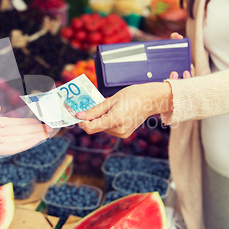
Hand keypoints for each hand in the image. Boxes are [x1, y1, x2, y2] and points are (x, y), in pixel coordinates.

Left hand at [0, 98, 51, 160]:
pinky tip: (39, 139)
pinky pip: (11, 146)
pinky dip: (26, 143)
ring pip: (19, 139)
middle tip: (54, 126)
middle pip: (19, 133)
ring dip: (36, 136)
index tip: (41, 120)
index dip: (28, 123)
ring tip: (52, 131)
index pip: (12, 126)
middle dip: (37, 130)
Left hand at [77, 32, 193, 137]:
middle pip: (95, 127)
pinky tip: (113, 112)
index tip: (76, 113)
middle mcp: (119, 130)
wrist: (152, 99)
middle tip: (90, 106)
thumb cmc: (133, 94)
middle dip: (90, 118)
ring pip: (101, 128)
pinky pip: (109, 128)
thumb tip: (80, 116)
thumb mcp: (111, 99)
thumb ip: (95, 110)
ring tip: (108, 107)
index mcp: (115, 120)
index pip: (90, 127)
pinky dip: (106, 121)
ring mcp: (122, 134)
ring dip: (99, 119)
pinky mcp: (124, 134)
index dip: (81, 122)